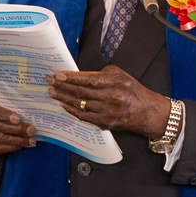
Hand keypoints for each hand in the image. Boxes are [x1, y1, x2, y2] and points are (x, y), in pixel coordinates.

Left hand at [46, 66, 169, 139]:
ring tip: (52, 92)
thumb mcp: (121, 75)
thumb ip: (102, 74)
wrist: (146, 112)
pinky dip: (72, 110)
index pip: (88, 80)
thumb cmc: (133, 91)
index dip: (71, 78)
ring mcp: (107, 111)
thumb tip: (81, 75)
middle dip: (62, 86)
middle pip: (81, 92)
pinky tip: (64, 105)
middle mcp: (111, 97)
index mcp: (115, 82)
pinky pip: (84, 116)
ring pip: (80, 104)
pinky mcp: (105, 122)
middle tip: (49, 82)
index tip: (58, 75)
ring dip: (63, 98)